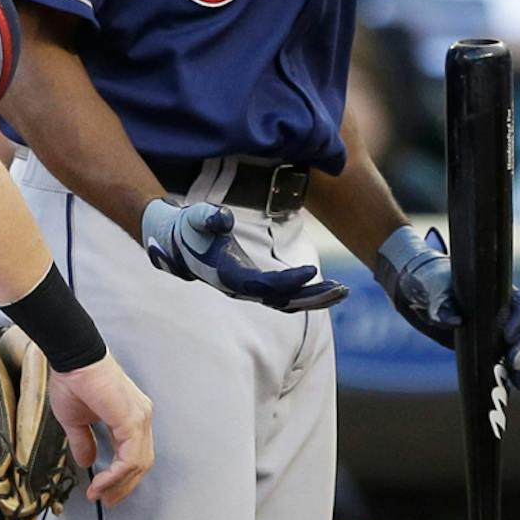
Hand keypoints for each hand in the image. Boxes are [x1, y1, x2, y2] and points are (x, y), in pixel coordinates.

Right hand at [48, 353, 153, 507]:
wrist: (73, 359)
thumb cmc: (73, 382)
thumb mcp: (76, 421)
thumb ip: (84, 442)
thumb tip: (86, 462)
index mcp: (131, 417)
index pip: (134, 455)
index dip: (119, 477)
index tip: (101, 491)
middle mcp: (141, 417)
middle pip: (141, 463)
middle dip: (123, 487)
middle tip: (107, 501)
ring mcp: (140, 418)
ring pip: (138, 463)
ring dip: (119, 484)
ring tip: (100, 495)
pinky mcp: (133, 420)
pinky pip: (130, 457)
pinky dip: (117, 474)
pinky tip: (102, 482)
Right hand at [141, 198, 347, 312]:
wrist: (175, 241)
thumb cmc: (188, 227)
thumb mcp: (195, 217)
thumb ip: (208, 217)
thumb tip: (225, 219)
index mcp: (229, 276)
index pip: (264, 286)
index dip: (289, 281)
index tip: (313, 272)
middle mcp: (241, 289)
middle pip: (283, 301)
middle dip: (312, 297)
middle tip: (343, 290)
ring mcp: (249, 290)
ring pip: (287, 303)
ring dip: (315, 298)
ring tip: (344, 291)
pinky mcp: (256, 286)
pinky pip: (286, 297)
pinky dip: (308, 294)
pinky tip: (328, 289)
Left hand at [373, 225, 519, 389]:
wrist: (419, 290)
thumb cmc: (429, 282)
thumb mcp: (433, 288)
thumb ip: (441, 301)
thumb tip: (454, 321)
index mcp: (495, 291)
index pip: (517, 303)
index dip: (518, 320)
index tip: (508, 335)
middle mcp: (499, 310)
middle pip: (519, 330)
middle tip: (514, 364)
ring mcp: (492, 330)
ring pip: (512, 349)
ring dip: (519, 367)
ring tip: (519, 384)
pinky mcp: (483, 346)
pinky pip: (498, 362)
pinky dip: (504, 376)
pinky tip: (507, 390)